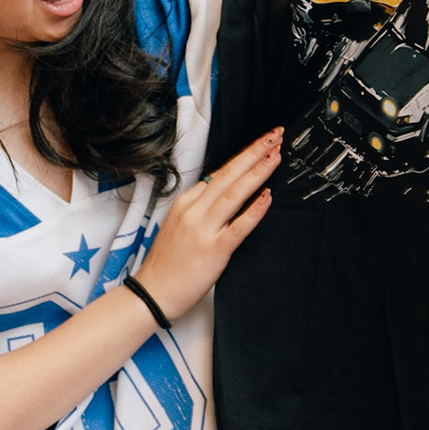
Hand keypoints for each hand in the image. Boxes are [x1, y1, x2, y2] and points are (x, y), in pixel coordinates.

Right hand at [134, 127, 280, 320]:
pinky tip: (267, 196)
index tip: (260, 144)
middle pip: (228, 175)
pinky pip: (239, 226)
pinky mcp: (214, 250)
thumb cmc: (166, 263)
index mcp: (185, 203)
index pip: (218, 174)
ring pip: (234, 194)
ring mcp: (203, 229)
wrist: (153, 292)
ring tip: (275, 156)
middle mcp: (194, 211)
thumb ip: (199, 208)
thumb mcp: (177, 225)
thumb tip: (222, 193)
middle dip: (253, 153)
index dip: (242, 157)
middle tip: (273, 137)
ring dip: (257, 172)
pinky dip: (255, 210)